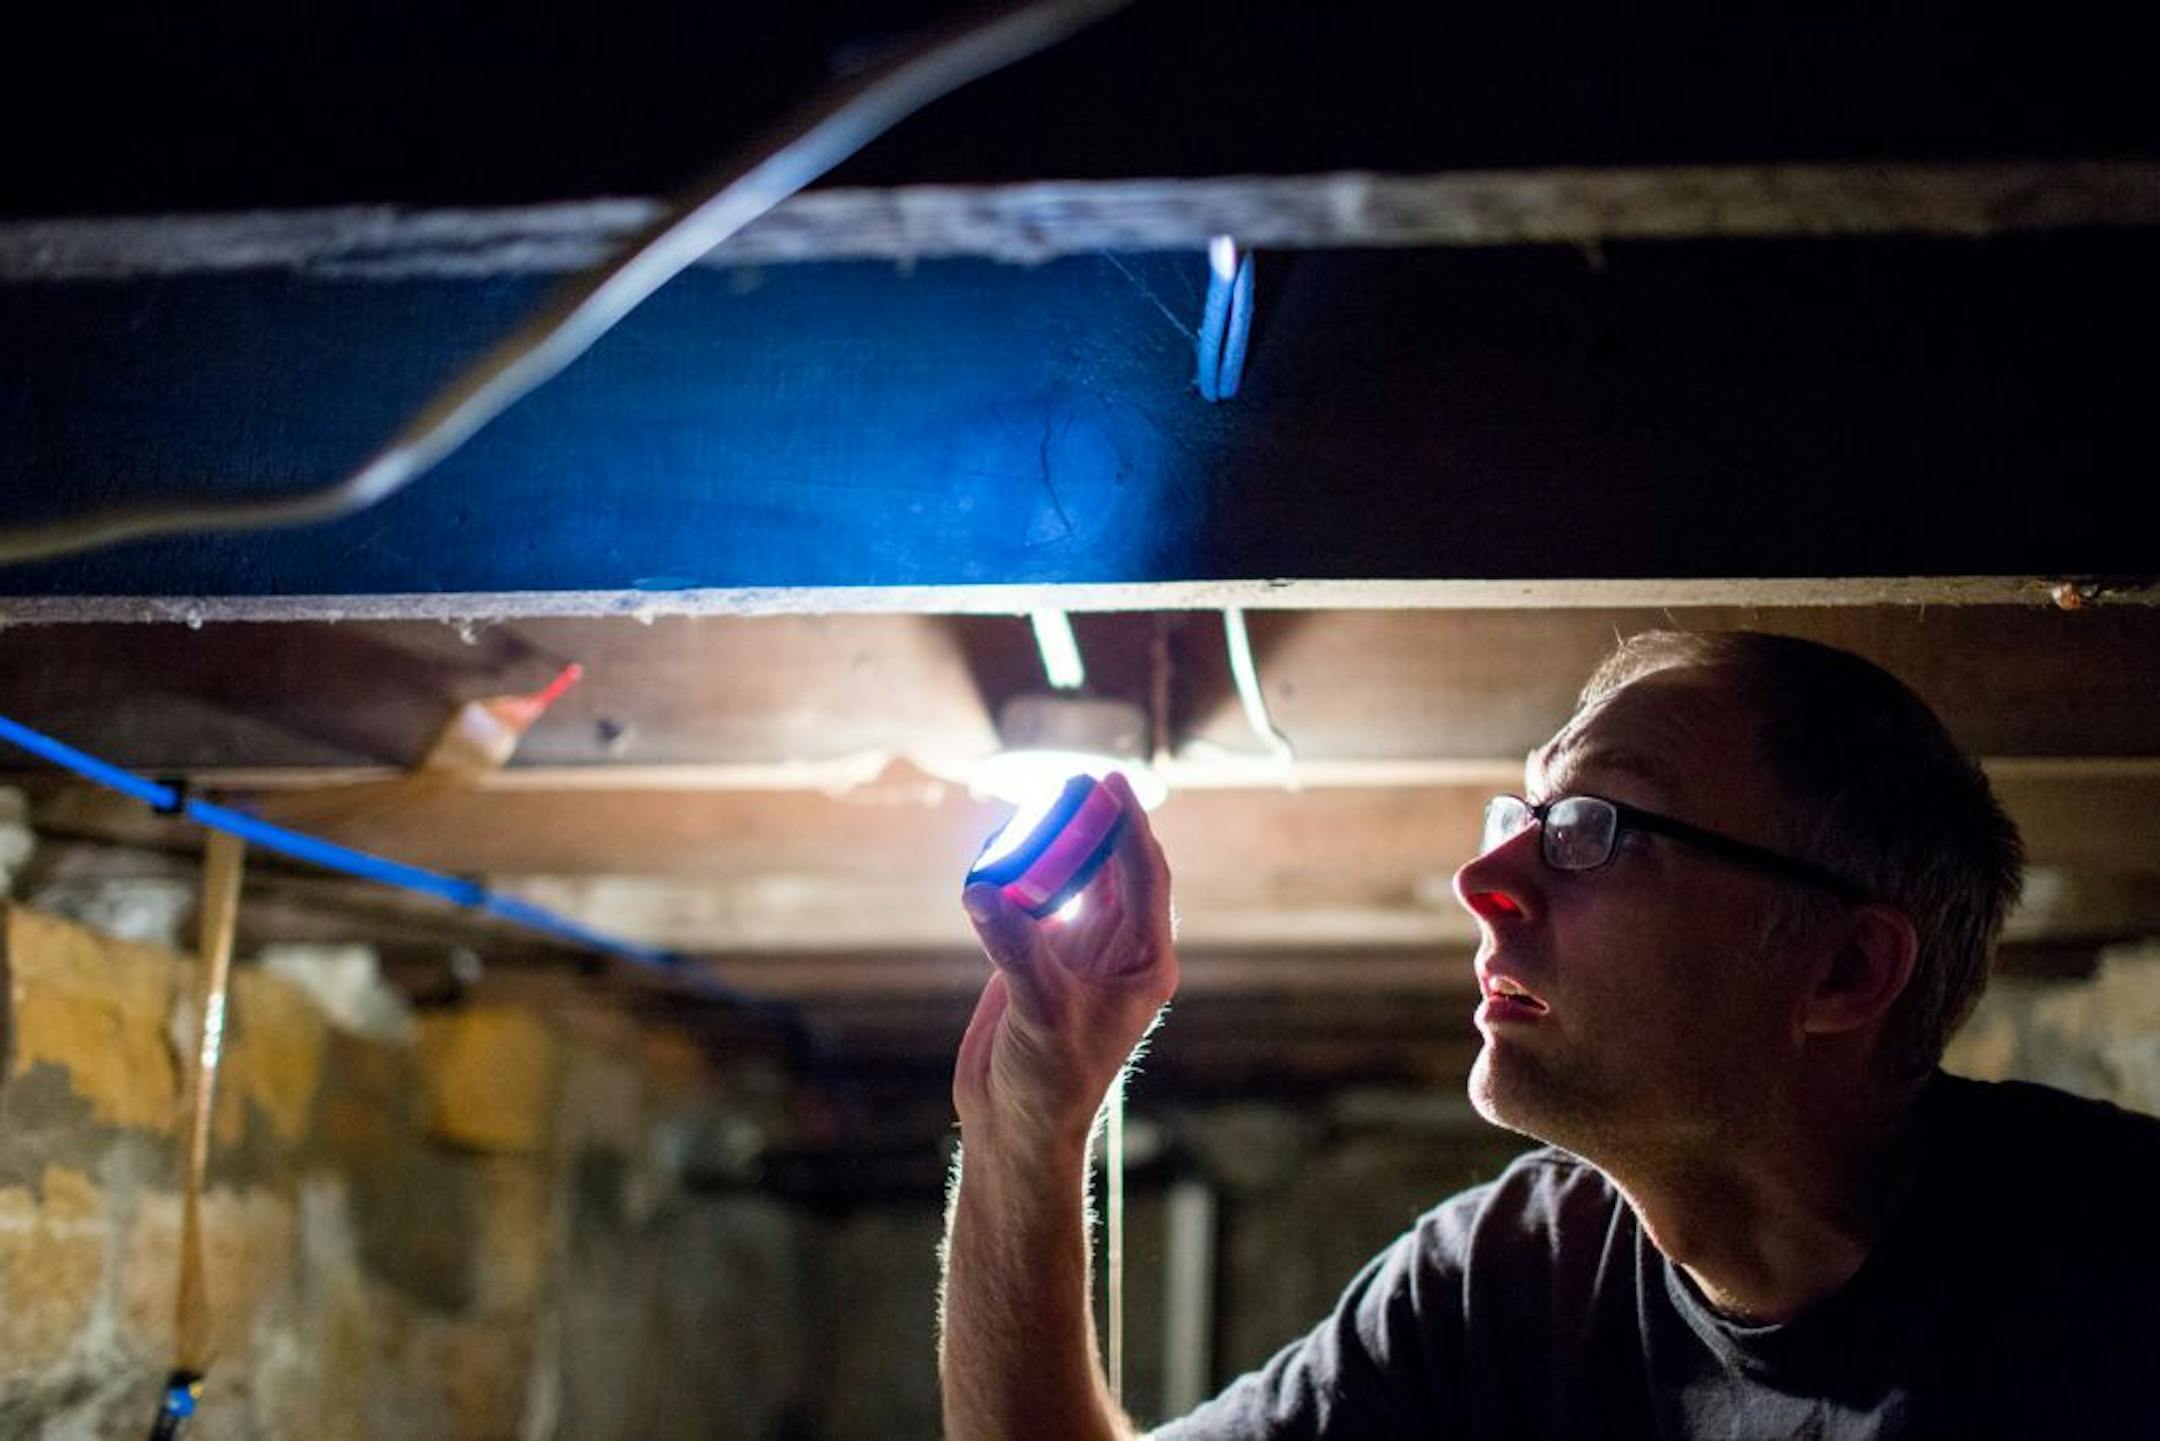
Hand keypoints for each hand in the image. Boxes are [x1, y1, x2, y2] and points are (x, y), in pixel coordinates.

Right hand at [953, 771, 1179, 1152]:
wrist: (1016, 1123)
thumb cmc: (1050, 1080)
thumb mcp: (1041, 1011)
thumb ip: (1016, 950)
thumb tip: (985, 891)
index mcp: (1145, 963)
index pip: (1145, 877)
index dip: (1129, 826)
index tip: (1111, 782)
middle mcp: (1118, 954)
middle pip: (1113, 869)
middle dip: (1096, 825)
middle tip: (1072, 780)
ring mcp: (1078, 956)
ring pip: (1076, 883)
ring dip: (1060, 846)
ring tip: (1039, 803)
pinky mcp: (1038, 962)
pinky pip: (1035, 903)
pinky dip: (1020, 877)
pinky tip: (1002, 852)